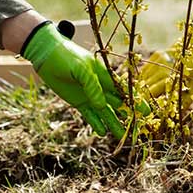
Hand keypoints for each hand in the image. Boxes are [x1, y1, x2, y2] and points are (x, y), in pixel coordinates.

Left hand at [22, 22, 132, 139]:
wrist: (47, 55)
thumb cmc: (65, 56)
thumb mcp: (79, 68)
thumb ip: (91, 86)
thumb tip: (101, 105)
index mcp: (105, 76)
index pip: (124, 90)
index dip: (136, 101)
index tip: (146, 112)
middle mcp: (100, 87)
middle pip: (119, 104)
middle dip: (129, 115)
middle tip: (138, 128)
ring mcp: (90, 95)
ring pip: (106, 112)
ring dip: (114, 124)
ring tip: (122, 137)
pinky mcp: (78, 102)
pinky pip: (90, 115)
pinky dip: (96, 123)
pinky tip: (102, 133)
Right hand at [142, 20, 192, 100]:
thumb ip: (186, 100)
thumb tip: (177, 113)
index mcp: (172, 76)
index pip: (154, 91)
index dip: (148, 100)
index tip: (146, 108)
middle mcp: (163, 66)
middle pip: (147, 84)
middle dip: (143, 95)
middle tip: (139, 105)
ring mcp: (159, 59)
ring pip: (144, 76)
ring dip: (142, 86)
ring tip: (139, 96)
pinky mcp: (157, 54)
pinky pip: (146, 68)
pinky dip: (143, 77)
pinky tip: (143, 84)